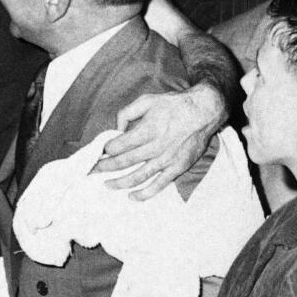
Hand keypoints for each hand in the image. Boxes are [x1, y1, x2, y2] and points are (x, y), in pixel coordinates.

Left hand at [95, 84, 221, 199]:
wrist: (205, 112)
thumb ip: (127, 112)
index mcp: (148, 129)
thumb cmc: (174, 105)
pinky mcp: (177, 168)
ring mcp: (167, 159)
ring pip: (139, 176)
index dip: (105, 150)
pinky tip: (132, 196)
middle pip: (125, 161)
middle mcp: (156, 146)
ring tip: (106, 185)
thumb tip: (117, 128)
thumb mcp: (148, 99)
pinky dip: (145, 193)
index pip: (119, 145)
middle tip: (92, 171)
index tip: (97, 153)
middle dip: (105, 167)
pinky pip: (159, 184)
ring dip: (120, 182)